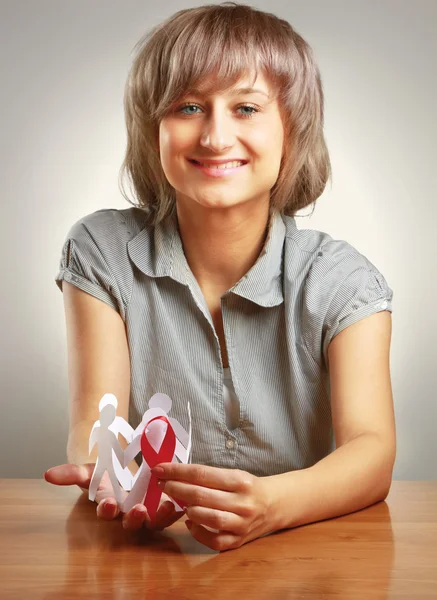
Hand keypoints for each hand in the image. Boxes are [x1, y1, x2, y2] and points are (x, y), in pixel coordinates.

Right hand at [44, 463, 183, 530]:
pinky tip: (180, 503)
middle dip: (134, 518)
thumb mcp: (89, 469)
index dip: (106, 509)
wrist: (123, 463)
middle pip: (131, 523)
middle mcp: (128, 512)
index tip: (108, 504)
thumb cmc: (104, 471)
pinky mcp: (163, 505)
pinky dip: (176, 509)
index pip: (106, 512)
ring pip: (153, 522)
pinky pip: (171, 513)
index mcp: (110, 504)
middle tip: (138, 511)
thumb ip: (71, 473)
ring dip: (159, 517)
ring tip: (164, 507)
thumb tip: (48, 474)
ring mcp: (147, 511)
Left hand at [151, 463, 272, 550]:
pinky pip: (215, 541)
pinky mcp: (239, 541)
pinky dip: (199, 533)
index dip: (177, 471)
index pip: (202, 474)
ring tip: (176, 502)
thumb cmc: (248, 487)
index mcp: (240, 480)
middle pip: (202, 495)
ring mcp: (242, 523)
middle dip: (176, 488)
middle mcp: (242, 502)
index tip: (160, 468)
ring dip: (188, 509)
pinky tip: (190, 523)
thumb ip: (209, 477)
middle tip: (161, 484)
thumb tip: (176, 475)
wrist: (276, 504)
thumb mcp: (235, 474)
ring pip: (210, 518)